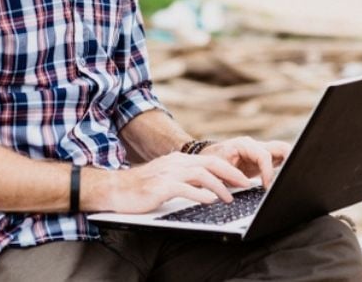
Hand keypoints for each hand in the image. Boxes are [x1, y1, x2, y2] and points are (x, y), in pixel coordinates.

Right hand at [84, 152, 251, 213]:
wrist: (116, 188)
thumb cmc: (142, 186)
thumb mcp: (167, 178)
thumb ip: (186, 179)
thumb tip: (209, 188)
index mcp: (179, 161)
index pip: (211, 160)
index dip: (230, 169)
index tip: (243, 179)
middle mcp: (176, 163)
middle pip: (211, 164)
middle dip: (231, 174)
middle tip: (245, 184)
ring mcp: (168, 174)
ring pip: (201, 175)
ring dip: (219, 187)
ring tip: (229, 198)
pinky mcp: (160, 187)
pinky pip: (185, 188)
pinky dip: (200, 195)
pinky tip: (210, 201)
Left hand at [199, 136, 290, 188]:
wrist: (208, 160)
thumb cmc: (212, 163)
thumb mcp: (218, 169)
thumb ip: (231, 175)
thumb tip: (247, 185)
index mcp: (245, 145)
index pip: (264, 156)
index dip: (268, 172)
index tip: (268, 187)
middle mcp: (256, 146)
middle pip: (281, 148)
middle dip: (289, 161)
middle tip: (289, 179)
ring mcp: (261, 152)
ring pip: (283, 152)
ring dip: (288, 165)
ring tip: (289, 181)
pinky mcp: (264, 161)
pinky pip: (279, 161)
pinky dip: (284, 170)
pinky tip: (283, 181)